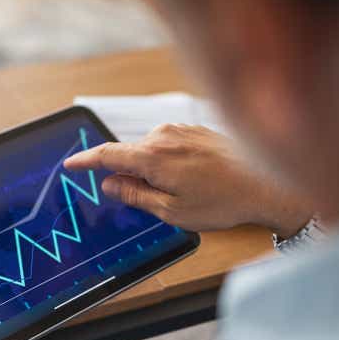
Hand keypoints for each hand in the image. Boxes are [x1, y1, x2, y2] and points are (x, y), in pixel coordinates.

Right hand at [64, 124, 309, 236]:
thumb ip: (134, 194)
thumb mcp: (171, 210)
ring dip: (152, 169)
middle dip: (128, 175)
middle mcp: (163, 135)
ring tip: (183, 194)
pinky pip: (167, 144)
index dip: (84, 160)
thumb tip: (109, 184)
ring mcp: (180, 129)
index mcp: (152, 157)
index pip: (106, 155)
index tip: (69, 164)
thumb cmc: (223, 201)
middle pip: (129, 154)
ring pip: (149, 150)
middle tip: (149, 200)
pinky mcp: (194, 128)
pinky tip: (193, 179)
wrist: (269, 183)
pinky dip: (167, 161)